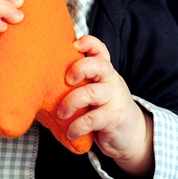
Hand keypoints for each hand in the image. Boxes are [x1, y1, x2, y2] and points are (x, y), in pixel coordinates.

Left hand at [57, 35, 154, 177]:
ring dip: (71, 102)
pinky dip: (77, 126)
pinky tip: (71, 132)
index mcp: (105, 72)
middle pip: (99, 65)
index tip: (74, 45)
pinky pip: (92, 119)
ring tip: (61, 113)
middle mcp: (111, 81)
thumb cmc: (105, 109)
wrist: (132, 135)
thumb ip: (81, 83)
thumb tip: (45, 80)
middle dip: (79, 68)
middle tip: (66, 81)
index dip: (89, 43)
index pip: (100, 50)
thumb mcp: (96, 91)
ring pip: (91, 93)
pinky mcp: (115, 117)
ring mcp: (115, 98)